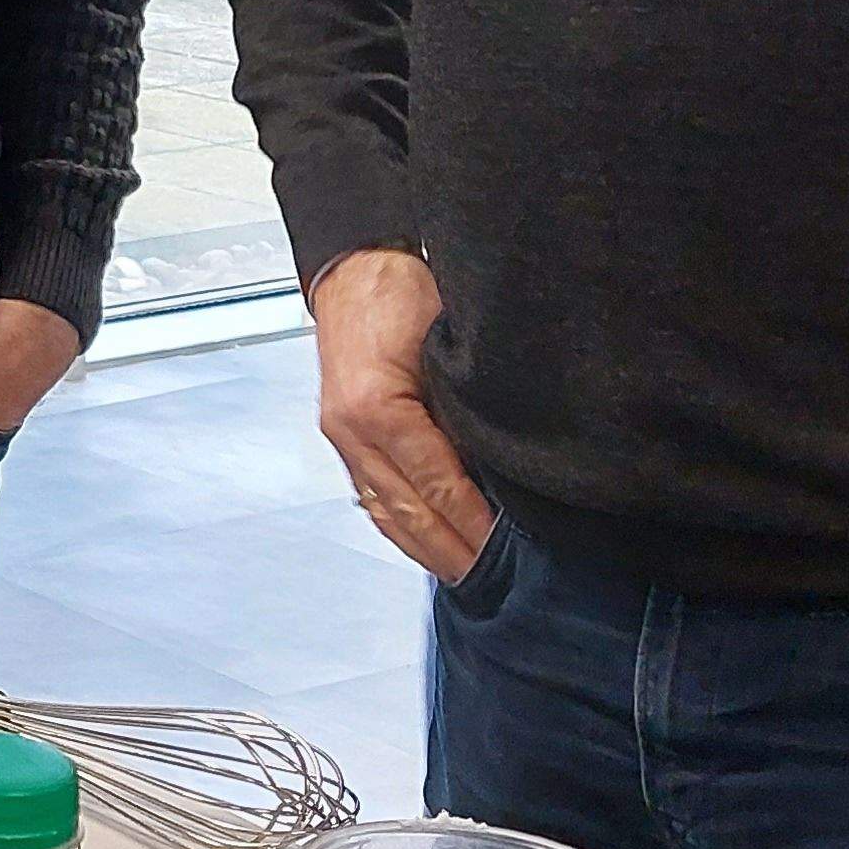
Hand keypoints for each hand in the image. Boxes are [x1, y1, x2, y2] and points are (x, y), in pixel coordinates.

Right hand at [314, 246, 493, 583]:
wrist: (356, 266)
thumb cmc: (402, 291)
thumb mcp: (449, 342)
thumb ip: (470, 404)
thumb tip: (505, 461)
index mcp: (376, 407)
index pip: (437, 484)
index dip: (475, 523)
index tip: (508, 550)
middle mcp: (351, 430)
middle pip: (408, 512)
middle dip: (454, 551)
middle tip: (496, 581)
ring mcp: (341, 437)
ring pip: (385, 513)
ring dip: (426, 549)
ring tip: (465, 575)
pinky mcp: (342, 436)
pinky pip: (371, 496)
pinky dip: (399, 528)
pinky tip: (425, 544)